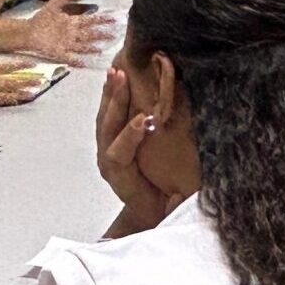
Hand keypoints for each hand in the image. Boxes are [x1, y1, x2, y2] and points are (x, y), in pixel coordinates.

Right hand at [0, 40, 44, 107]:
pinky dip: (6, 101)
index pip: (5, 67)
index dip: (20, 66)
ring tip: (33, 93)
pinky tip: (15, 101)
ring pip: (4, 95)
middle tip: (41, 81)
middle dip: (26, 81)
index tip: (33, 64)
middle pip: (9, 83)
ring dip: (20, 94)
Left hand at [13, 0, 115, 62]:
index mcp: (72, 23)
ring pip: (82, 46)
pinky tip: (84, 63)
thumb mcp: (53, 5)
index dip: (101, 20)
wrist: (28, 31)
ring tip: (102, 50)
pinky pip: (70, 57)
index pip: (90, 21)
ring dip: (91, 48)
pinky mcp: (59, 52)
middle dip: (101, 35)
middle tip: (115, 35)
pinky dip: (77, 60)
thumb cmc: (41, 19)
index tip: (113, 18)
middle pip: (90, 35)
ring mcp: (67, 44)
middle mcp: (73, 34)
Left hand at [94, 66, 176, 231]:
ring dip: (110, 94)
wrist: (145, 214)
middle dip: (115, 103)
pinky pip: (107, 115)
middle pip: (106, 129)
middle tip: (123, 78)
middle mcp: (109, 163)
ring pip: (104, 119)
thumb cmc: (161, 209)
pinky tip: (116, 77)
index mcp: (121, 179)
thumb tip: (180, 197)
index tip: (143, 119)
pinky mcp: (109, 141)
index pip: (118, 155)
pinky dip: (111, 96)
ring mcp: (105, 150)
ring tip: (117, 70)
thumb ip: (174, 203)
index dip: (129, 137)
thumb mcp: (170, 209)